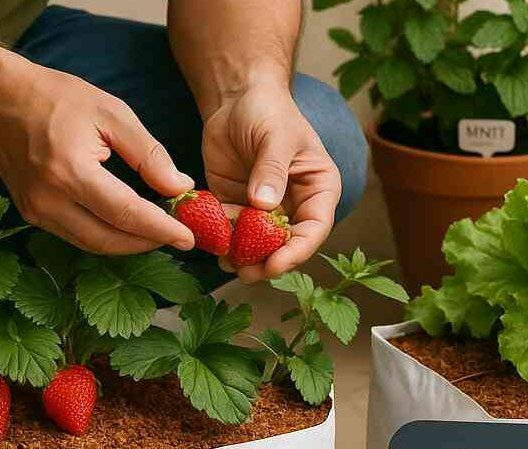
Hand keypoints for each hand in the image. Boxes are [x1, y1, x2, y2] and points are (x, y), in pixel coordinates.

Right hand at [0, 62, 195, 254]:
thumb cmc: (55, 98)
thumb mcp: (111, 113)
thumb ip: (149, 154)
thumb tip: (179, 187)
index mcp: (70, 171)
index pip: (126, 213)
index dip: (161, 230)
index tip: (189, 238)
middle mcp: (49, 200)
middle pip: (109, 240)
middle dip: (148, 242)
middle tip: (178, 235)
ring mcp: (36, 211)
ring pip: (93, 244)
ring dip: (129, 243)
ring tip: (157, 230)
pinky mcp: (31, 215)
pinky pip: (77, 236)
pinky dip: (107, 235)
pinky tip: (128, 224)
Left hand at [202, 83, 340, 281]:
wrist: (236, 96)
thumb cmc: (268, 110)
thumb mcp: (275, 137)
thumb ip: (271, 170)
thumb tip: (265, 205)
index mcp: (318, 190)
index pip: (314, 229)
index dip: (296, 251)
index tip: (273, 264)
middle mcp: (295, 205)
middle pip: (286, 245)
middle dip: (266, 261)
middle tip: (245, 272)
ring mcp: (265, 209)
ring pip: (257, 244)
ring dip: (242, 256)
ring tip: (224, 261)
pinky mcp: (237, 206)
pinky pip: (230, 230)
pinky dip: (221, 239)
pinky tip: (209, 242)